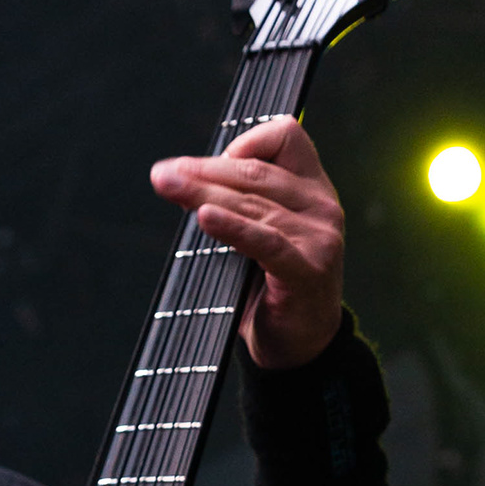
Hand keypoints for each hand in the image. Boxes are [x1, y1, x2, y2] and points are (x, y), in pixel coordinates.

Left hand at [149, 115, 344, 368]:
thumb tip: (181, 179)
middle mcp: (321, 206)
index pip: (286, 137)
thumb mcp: (255, 236)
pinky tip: (205, 218)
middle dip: (203, 172)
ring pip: (254, 205)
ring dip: (204, 195)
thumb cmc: (272, 290)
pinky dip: (232, 228)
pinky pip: (265, 241)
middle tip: (163, 175)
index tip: (205, 165)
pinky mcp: (309, 269)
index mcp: (312, 189)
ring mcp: (319, 237)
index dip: (244, 143)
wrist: (299, 348)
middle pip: (256, 173)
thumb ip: (234, 205)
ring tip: (169, 188)